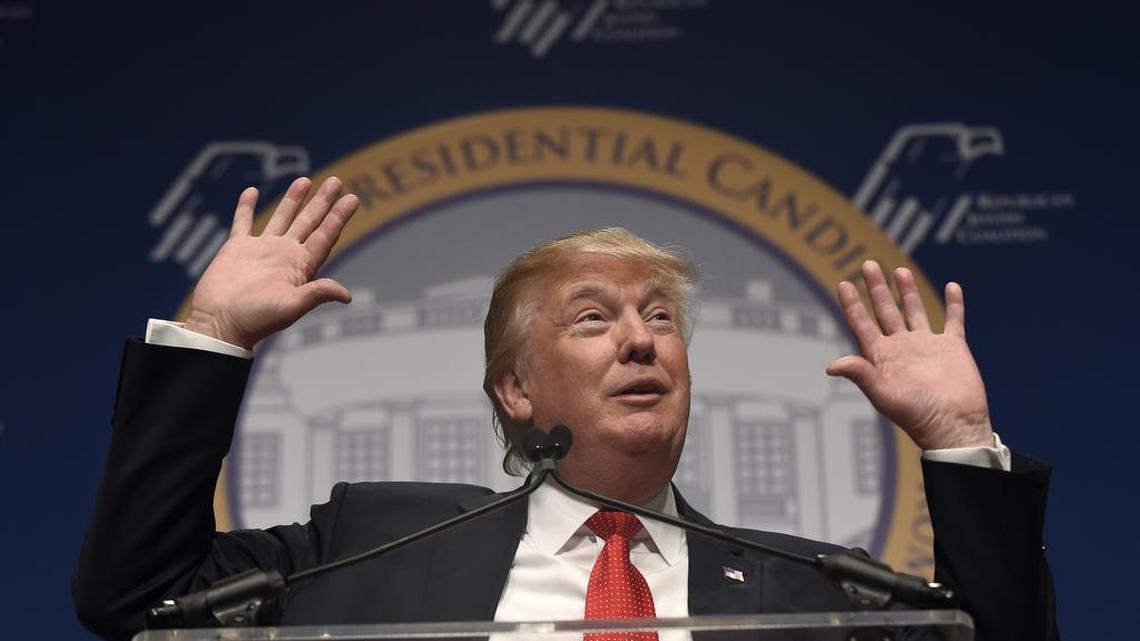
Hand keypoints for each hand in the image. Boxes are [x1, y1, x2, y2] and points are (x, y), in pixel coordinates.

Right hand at [183, 176, 358, 349]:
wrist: (219, 324)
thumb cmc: (255, 320)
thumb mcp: (290, 308)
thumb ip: (316, 294)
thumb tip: (346, 295)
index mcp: (299, 266)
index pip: (324, 236)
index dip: (339, 217)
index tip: (352, 199)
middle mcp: (283, 254)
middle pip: (309, 222)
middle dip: (322, 202)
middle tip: (337, 181)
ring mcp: (260, 250)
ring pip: (281, 217)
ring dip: (293, 199)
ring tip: (305, 180)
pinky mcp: (236, 249)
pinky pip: (243, 222)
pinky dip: (246, 207)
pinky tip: (252, 191)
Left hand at [826, 261, 993, 449]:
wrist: (954, 426)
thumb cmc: (916, 416)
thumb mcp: (883, 395)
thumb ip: (861, 374)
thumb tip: (830, 365)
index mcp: (882, 357)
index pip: (862, 324)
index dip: (853, 305)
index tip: (844, 284)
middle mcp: (902, 348)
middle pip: (885, 311)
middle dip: (877, 288)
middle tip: (868, 265)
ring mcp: (927, 346)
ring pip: (914, 311)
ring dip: (907, 291)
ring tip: (899, 270)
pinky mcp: (952, 348)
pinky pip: (953, 320)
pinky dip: (954, 304)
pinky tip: (952, 286)